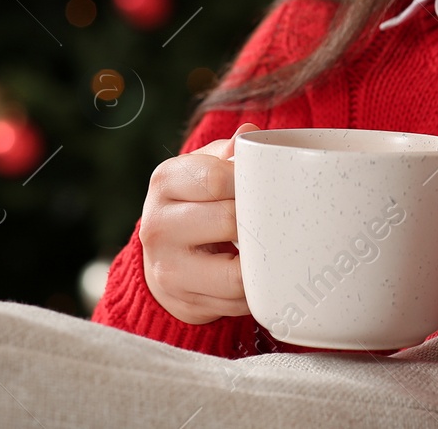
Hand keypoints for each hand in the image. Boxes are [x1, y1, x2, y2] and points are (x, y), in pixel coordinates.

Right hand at [140, 122, 259, 324]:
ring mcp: (168, 268)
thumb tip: (252, 135)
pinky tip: (257, 276)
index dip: (251, 183)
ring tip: (271, 250)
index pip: (216, 178)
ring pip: (235, 273)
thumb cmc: (194, 203)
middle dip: (261, 222)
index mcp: (165, 181)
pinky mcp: (184, 302)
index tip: (270, 187)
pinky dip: (256, 290)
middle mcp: (157, 225)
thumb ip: (228, 154)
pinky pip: (237, 301)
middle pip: (229, 221)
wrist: (163, 257)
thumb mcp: (203, 169)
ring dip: (262, 264)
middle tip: (279, 219)